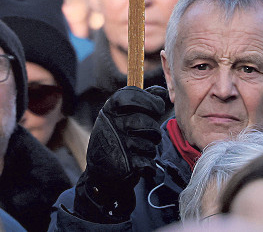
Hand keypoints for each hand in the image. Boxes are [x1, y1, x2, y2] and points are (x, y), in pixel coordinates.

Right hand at [75, 85, 169, 221]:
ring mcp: (118, 144)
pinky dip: (148, 166)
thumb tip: (162, 91)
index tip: (157, 108)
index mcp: (110, 108)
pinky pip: (149, 162)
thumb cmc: (118, 138)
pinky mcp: (124, 164)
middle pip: (148, 122)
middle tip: (148, 135)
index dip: (151, 101)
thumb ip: (143, 101)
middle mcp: (112, 123)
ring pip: (151, 143)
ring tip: (139, 150)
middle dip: (153, 131)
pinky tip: (139, 164)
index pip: (134, 95)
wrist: (100, 173)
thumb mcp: (122, 115)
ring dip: (150, 149)